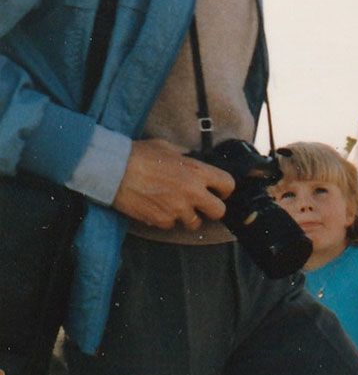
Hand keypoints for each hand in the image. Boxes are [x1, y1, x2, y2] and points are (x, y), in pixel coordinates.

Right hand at [111, 138, 232, 229]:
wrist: (112, 169)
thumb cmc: (138, 154)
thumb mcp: (167, 148)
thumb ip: (185, 158)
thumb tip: (192, 161)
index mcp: (197, 171)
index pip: (228, 185)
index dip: (224, 189)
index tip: (217, 191)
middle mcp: (192, 192)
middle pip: (219, 211)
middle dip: (211, 210)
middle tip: (201, 205)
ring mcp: (178, 208)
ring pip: (194, 223)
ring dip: (187, 216)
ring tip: (173, 206)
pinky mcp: (162, 220)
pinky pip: (171, 225)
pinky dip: (165, 219)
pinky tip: (155, 208)